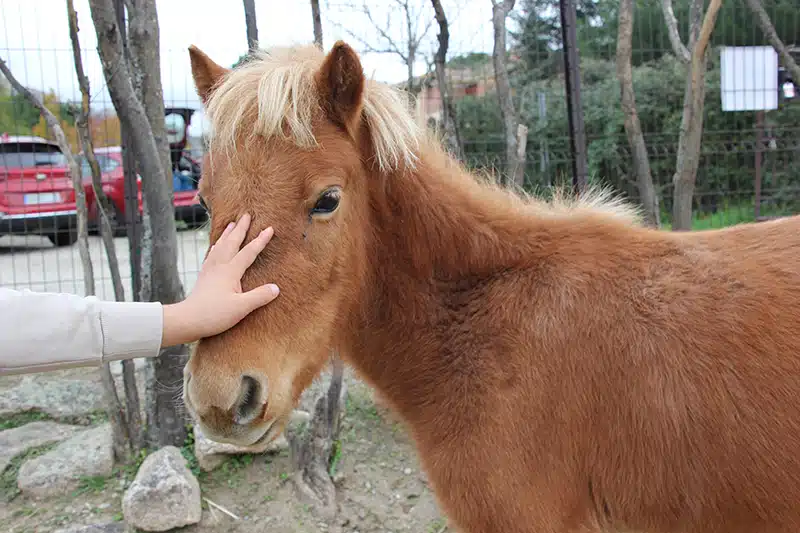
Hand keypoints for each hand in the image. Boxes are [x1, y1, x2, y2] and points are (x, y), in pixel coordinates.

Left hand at [161, 213, 278, 346]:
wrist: (187, 319)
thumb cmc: (214, 314)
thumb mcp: (241, 308)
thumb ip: (259, 296)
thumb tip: (276, 288)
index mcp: (230, 271)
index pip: (249, 252)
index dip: (260, 240)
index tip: (269, 228)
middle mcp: (220, 266)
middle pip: (232, 242)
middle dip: (241, 228)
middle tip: (246, 214)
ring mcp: (210, 270)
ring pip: (220, 246)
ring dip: (227, 234)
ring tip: (231, 224)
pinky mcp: (204, 276)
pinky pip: (212, 254)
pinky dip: (216, 246)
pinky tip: (216, 246)